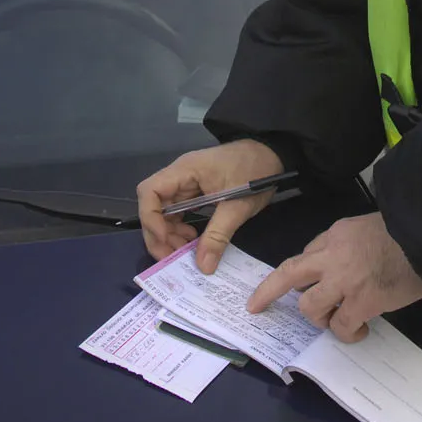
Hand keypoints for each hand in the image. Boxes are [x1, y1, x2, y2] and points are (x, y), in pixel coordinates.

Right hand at [136, 140, 283, 273]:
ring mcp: (186, 183)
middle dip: (158, 233)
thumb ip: (218, 235)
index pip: (149, 192)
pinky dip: (180, 228)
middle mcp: (179, 176)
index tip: (166, 240)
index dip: (151, 218)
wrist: (272, 154)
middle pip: (153, 205)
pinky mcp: (194, 191)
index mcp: (184, 170)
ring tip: (184, 251)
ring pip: (164, 211)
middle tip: (171, 257)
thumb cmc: (255, 171)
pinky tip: (192, 241)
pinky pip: (178, 212)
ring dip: (169, 234)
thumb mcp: (238, 206)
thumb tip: (203, 267)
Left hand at [246, 212, 421, 342]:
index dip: (296, 275)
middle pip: (289, 274)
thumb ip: (346, 246)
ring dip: (320, 318)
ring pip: (310, 307)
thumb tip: (336, 269)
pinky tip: (360, 330)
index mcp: (335, 235)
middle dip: (267, 292)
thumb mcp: (366, 227)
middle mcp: (331, 256)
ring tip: (338, 321)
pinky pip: (341, 325)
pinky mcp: (362, 301)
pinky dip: (348, 332)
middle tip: (257, 307)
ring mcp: (344, 280)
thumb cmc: (404, 232)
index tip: (279, 285)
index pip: (305, 256)